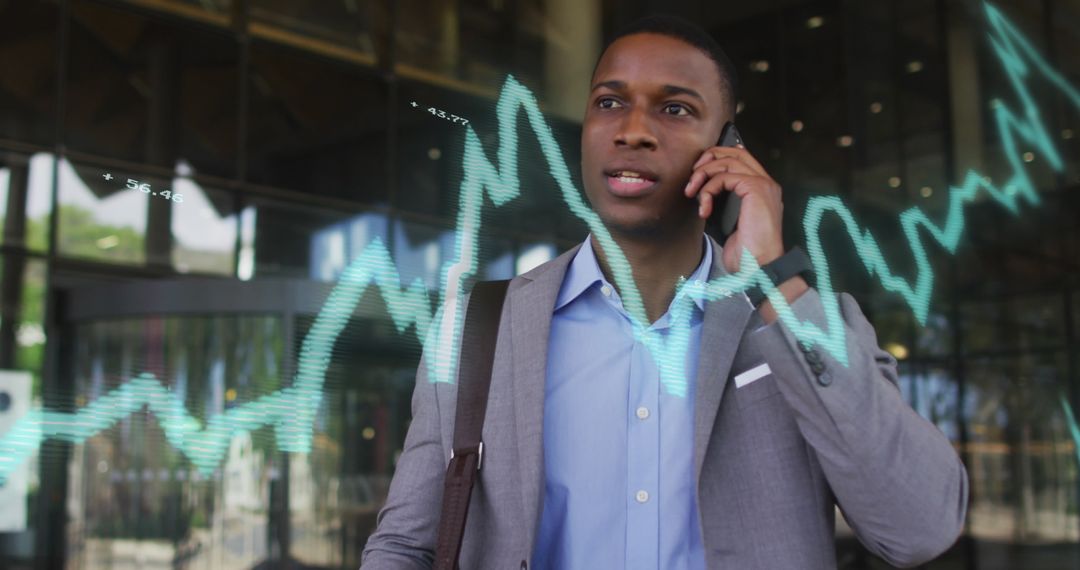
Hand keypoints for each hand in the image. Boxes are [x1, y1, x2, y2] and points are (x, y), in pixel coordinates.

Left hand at [683, 144, 784, 272]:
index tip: (696, 175)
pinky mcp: (756, 188)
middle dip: (708, 159)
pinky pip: (725, 176)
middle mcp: (766, 182)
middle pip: (735, 151)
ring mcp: (763, 184)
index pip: (740, 158)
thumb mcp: (727, 221)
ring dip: (703, 174)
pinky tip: (704, 208)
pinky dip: (709, 189)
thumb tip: (700, 191)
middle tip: (692, 178)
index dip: (715, 159)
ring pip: (728, 161)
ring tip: (692, 194)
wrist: (757, 267)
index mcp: (761, 188)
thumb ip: (721, 201)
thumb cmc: (744, 251)